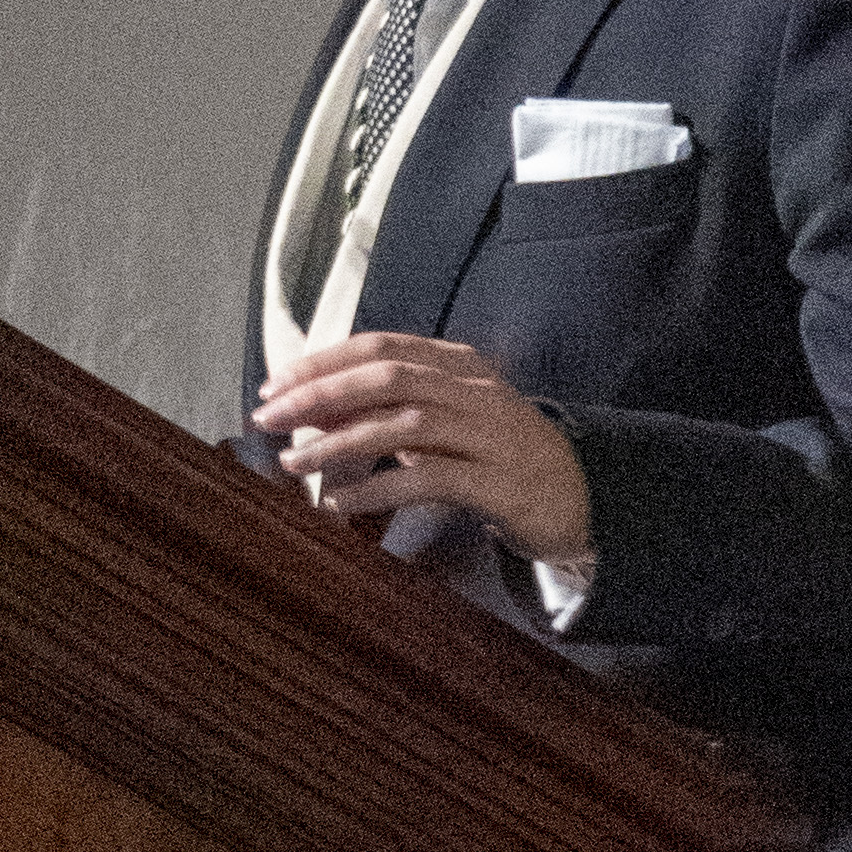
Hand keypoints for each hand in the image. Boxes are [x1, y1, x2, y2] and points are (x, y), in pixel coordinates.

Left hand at [255, 332, 592, 562]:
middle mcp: (477, 391)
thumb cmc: (500, 457)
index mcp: (462, 365)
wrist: (583, 498)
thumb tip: (314, 406)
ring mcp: (492, 436)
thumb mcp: (446, 422)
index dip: (323, 363)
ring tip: (294, 463)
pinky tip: (340, 503)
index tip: (275, 385)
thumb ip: (389, 410)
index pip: (381, 348)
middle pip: (387, 378)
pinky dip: (376, 489)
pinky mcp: (499, 483)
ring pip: (404, 425)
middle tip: (269, 417)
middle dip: (320, 394)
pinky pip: (428, 479)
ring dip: (339, 443)